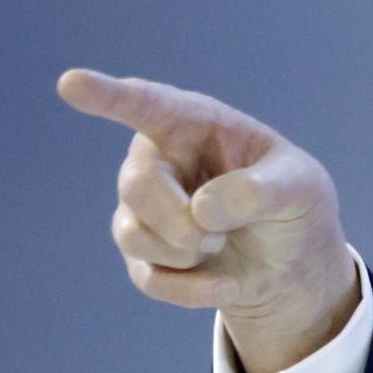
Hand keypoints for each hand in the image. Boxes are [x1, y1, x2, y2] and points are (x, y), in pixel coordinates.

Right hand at [57, 68, 358, 372]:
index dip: (108, 95)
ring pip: (133, 234)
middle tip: (220, 234)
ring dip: (188, 252)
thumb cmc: (293, 202)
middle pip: (137, 185)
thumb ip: (260, 190)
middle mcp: (159, 158)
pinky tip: (227, 284)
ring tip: (224, 244)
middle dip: (180, 221)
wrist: (292, 260)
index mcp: (195, 123)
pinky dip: (193, 289)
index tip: (72, 83)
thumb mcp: (301, 187)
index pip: (147, 104)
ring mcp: (145, 207)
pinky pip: (150, 278)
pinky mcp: (145, 254)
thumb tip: (201, 211)